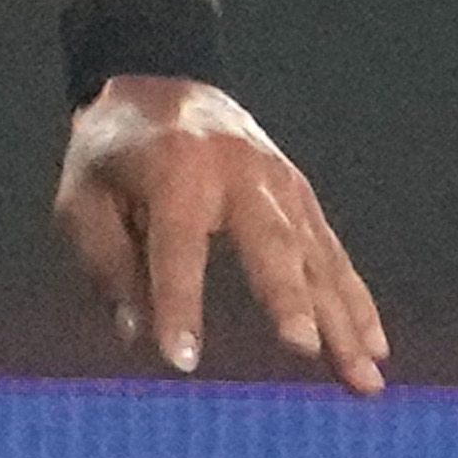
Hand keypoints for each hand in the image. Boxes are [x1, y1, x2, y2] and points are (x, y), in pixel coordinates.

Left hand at [54, 76, 386, 390]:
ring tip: (365, 375)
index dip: (179, 305)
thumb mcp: (82, 199)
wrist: (160, 81)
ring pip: (318, 257)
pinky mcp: (300, 197)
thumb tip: (137, 335)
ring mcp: (280, 184)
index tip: (182, 359)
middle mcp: (239, 175)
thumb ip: (108, 264)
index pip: (177, 249)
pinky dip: (355, 302)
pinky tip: (374, 348)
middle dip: (289, 299)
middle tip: (305, 349)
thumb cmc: (111, 153)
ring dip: (344, 319)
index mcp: (175, 172)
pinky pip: (332, 255)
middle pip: (270, 243)